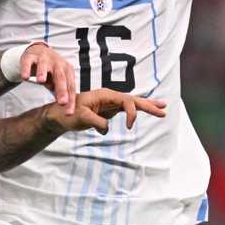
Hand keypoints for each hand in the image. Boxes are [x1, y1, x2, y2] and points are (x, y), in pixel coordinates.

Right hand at [17, 42, 76, 113]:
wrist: (38, 51)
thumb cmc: (50, 69)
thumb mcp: (57, 79)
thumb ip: (61, 91)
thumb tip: (66, 106)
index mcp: (67, 70)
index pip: (70, 87)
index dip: (70, 100)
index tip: (69, 113)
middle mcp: (57, 63)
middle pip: (60, 78)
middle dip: (61, 90)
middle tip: (62, 102)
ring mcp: (44, 59)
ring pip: (44, 66)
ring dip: (43, 73)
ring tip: (41, 82)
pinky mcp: (31, 57)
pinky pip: (28, 63)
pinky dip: (26, 69)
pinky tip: (25, 77)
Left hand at [50, 88, 166, 134]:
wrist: (59, 114)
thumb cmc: (68, 114)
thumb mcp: (81, 118)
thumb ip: (96, 123)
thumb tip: (107, 129)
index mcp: (105, 95)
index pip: (126, 101)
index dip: (132, 114)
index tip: (129, 128)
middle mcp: (110, 96)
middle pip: (133, 100)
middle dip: (149, 106)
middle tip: (164, 111)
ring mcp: (110, 102)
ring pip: (132, 103)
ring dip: (147, 106)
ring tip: (163, 109)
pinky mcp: (109, 109)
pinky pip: (127, 109)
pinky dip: (138, 110)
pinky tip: (147, 110)